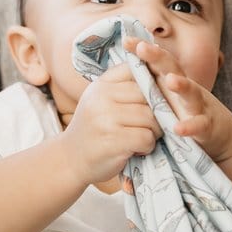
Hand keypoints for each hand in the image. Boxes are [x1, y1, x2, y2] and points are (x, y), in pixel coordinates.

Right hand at [60, 63, 162, 185]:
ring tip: (142, 138)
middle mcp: (101, 97)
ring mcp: (105, 119)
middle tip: (150, 125)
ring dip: (153, 131)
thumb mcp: (100, 101)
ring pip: (150, 117)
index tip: (153, 99)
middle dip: (157, 112)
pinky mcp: (112, 140)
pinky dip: (147, 146)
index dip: (152, 83)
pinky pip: (146, 137)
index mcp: (101, 85)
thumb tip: (161, 77)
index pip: (136, 71)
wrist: (70, 160)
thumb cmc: (94, 130)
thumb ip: (123, 88)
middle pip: (148, 95)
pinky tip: (137, 149)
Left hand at [125, 37, 231, 163]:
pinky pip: (198, 125)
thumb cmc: (188, 113)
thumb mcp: (168, 97)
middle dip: (158, 57)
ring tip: (171, 80)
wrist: (220, 134)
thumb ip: (150, 85)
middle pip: (173, 68)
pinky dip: (189, 126)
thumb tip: (122, 73)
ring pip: (191, 92)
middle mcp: (186, 89)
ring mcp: (198, 105)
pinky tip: (178, 128)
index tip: (126, 40)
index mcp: (173, 81)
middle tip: (143, 47)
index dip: (143, 50)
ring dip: (182, 85)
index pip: (158, 61)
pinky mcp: (207, 125)